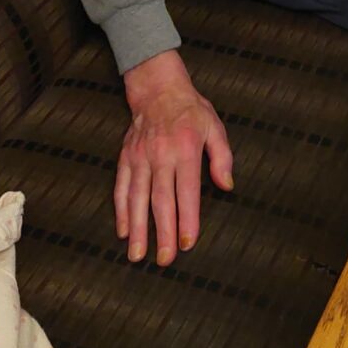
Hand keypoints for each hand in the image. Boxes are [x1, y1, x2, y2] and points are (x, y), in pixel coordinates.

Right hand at [115, 49, 233, 266]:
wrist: (158, 88)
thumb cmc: (191, 110)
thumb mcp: (215, 127)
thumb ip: (222, 157)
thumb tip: (227, 186)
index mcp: (185, 149)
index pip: (187, 190)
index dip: (188, 218)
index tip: (187, 242)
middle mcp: (161, 155)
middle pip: (161, 200)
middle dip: (162, 232)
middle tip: (164, 260)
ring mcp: (140, 157)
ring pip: (137, 197)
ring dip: (137, 228)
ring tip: (137, 254)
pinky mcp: (126, 157)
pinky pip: (121, 186)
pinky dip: (120, 210)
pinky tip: (122, 230)